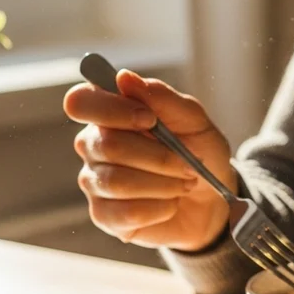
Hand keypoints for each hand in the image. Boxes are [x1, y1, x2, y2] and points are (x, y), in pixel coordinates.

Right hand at [63, 70, 235, 251]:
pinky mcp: (104, 216)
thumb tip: (124, 78)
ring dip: (162, 184)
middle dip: (157, 156)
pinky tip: (170, 204)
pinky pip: (124, 213)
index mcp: (109, 114)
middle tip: (187, 164)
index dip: (111, 110)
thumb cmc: (199, 153)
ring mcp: (95, 182)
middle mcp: (94, 145)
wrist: (213, 201)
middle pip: (106, 145)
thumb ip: (162, 98)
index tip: (149, 120)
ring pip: (116, 181)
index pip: (81, 102)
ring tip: (185, 184)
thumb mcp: (194, 121)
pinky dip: (158, 208)